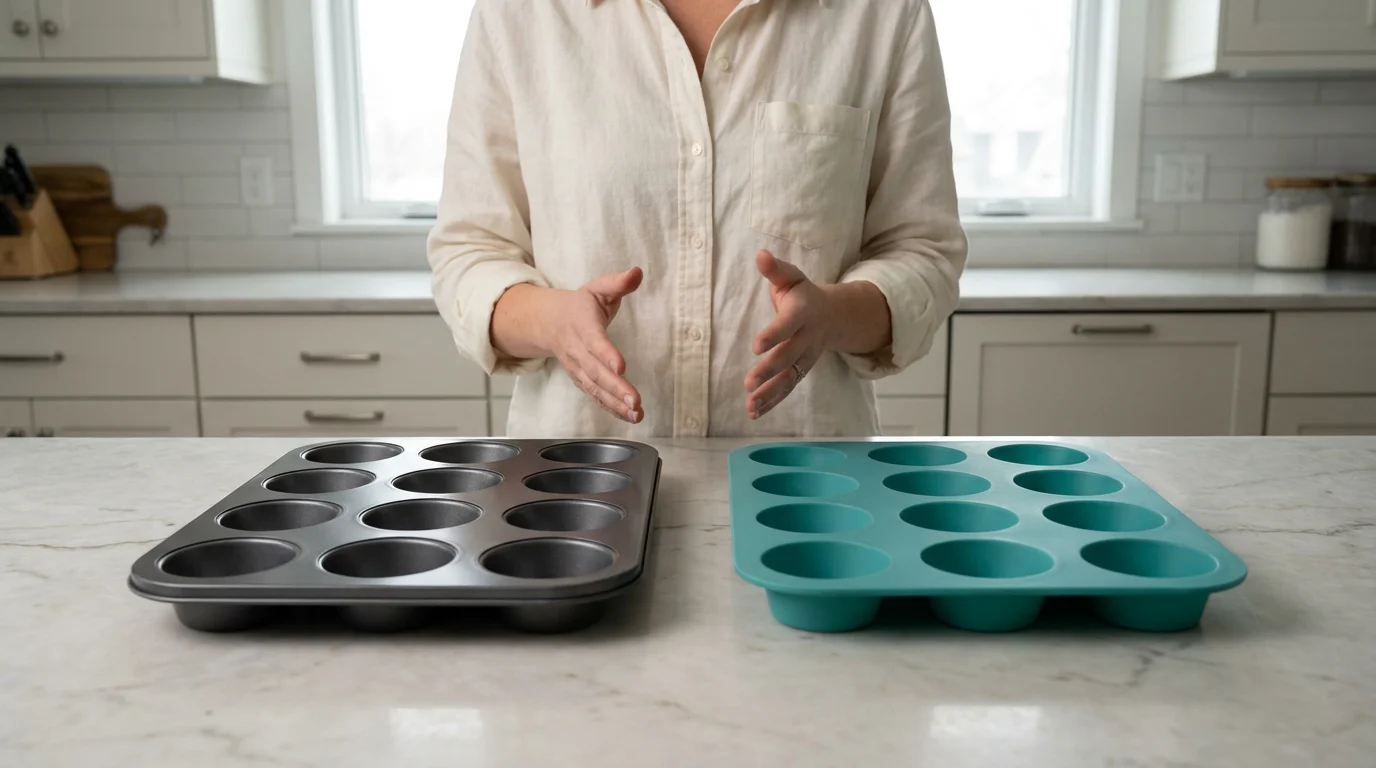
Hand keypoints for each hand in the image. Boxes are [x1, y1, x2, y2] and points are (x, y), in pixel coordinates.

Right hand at [541, 267, 644, 423]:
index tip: (621, 366)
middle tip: (635, 401)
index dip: (606, 354)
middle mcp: (577, 350)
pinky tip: (628, 416)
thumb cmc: (579, 305)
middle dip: (615, 387)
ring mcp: (577, 367)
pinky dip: (610, 408)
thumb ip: (618, 283)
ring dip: (615, 403)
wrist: (547, 322)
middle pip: (595, 371)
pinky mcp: (580, 379)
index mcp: (582, 325)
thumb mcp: (597, 288)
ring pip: (594, 388)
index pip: (594, 341)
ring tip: (636, 413)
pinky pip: (594, 396)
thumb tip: (637, 272)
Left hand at [744, 250, 832, 419]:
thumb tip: (760, 255)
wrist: (834, 315)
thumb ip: (775, 269)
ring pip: (789, 377)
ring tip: (750, 404)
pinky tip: (754, 411)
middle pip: (788, 356)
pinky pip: (788, 388)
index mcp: (803, 311)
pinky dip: (772, 401)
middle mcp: (807, 337)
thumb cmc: (803, 294)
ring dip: (770, 392)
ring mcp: (806, 357)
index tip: (756, 346)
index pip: (788, 324)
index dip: (774, 334)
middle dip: (769, 370)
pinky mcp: (801, 371)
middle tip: (749, 382)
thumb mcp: (791, 277)